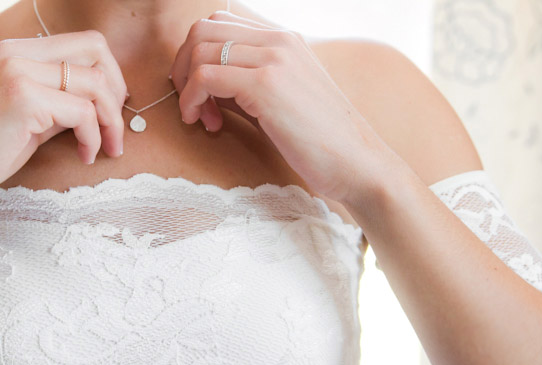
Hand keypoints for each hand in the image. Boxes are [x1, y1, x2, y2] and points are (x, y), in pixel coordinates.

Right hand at [0, 30, 127, 214]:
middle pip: (96, 49)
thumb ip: (55, 103)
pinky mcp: (23, 99)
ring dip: (110, 121)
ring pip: (95, 83)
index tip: (109, 112)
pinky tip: (83, 155)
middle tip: (115, 128)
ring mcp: (18, 72)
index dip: (108, 76)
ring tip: (105, 149)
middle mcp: (15, 53)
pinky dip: (92, 137)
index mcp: (14, 52)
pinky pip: (82, 112)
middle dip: (116, 90)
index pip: (83, 43)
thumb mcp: (23, 119)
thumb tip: (99, 106)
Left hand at [168, 11, 402, 203]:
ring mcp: (273, 59)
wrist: (357, 164)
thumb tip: (203, 83)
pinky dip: (192, 101)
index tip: (202, 94)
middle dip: (184, 68)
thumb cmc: (318, 141)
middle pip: (202, 30)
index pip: (220, 23)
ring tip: (204, 120)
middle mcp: (278, 40)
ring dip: (188, 88)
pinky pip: (205, 77)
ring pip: (199, 50)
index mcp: (283, 39)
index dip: (197, 57)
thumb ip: (243, 84)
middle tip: (194, 106)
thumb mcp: (278, 101)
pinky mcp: (265, 85)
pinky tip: (208, 125)